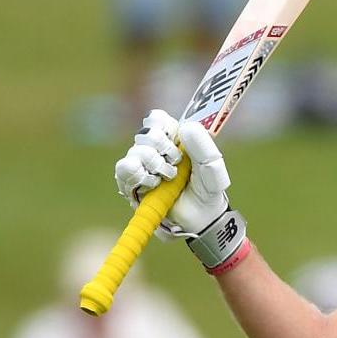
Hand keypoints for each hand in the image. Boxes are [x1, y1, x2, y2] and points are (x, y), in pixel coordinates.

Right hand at [115, 110, 231, 239]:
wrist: (199, 218)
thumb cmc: (207, 189)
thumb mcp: (212, 167)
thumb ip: (203, 146)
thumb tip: (185, 128)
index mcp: (171, 137)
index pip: (156, 118)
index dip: (165, 127)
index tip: (177, 140)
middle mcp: (153, 148)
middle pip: (148, 133)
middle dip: (165, 149)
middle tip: (176, 164)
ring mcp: (140, 164)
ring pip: (137, 151)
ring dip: (155, 164)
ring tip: (168, 178)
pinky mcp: (130, 182)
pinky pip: (124, 168)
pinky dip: (140, 175)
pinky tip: (153, 184)